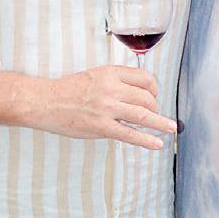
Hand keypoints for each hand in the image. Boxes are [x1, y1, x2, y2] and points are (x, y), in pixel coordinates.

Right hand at [0, 65, 176, 149]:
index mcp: (111, 73)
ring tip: (171, 129)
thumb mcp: (95, 75)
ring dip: (161, 123)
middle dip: (155, 108)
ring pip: (143, 115)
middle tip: (153, 115)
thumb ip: (116, 80)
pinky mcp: (101, 127)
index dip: (154, 89)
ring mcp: (107, 108)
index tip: (154, 96)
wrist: (46, 101)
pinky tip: (157, 144)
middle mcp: (112, 88)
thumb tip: (137, 92)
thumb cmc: (69, 89)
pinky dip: (146, 140)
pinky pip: (130, 134)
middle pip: (146, 98)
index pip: (144, 78)